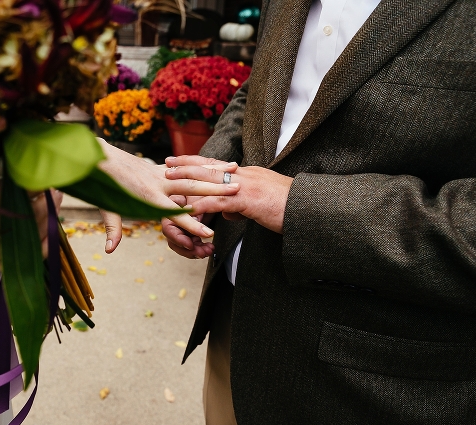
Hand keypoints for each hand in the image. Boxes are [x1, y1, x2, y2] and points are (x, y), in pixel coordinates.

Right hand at [0, 184, 60, 272]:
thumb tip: (2, 158)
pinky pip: (13, 263)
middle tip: (54, 192)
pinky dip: (31, 252)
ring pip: (15, 244)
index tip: (38, 178)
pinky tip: (46, 237)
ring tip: (53, 208)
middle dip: (38, 208)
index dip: (20, 189)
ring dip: (40, 227)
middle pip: (12, 222)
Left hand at [95, 140, 239, 252]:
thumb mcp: (107, 209)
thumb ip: (113, 229)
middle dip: (213, 191)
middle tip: (236, 192)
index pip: (173, 213)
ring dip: (215, 174)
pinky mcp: (161, 167)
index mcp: (147, 196)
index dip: (191, 224)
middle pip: (190, 188)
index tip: (208, 234)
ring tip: (237, 174)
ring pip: (192, 173)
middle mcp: (158, 182)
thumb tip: (110, 250)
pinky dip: (206, 167)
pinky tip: (224, 165)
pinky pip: (187, 167)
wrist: (99, 157)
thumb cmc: (104, 186)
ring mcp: (161, 172)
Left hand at [165, 155, 292, 233]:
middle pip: (209, 166)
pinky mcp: (248, 201)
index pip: (217, 165)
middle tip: (166, 163)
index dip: (197, 162)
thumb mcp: (261, 205)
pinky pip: (219, 202)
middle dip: (185, 164)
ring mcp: (245, 186)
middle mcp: (244, 175)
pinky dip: (202, 205)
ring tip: (169, 181)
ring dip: (187, 180)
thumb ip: (242, 206)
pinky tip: (188, 208)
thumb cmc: (289, 209)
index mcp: (247, 174)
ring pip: (210, 180)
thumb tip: (230, 213)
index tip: (180, 160)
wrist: (309, 209)